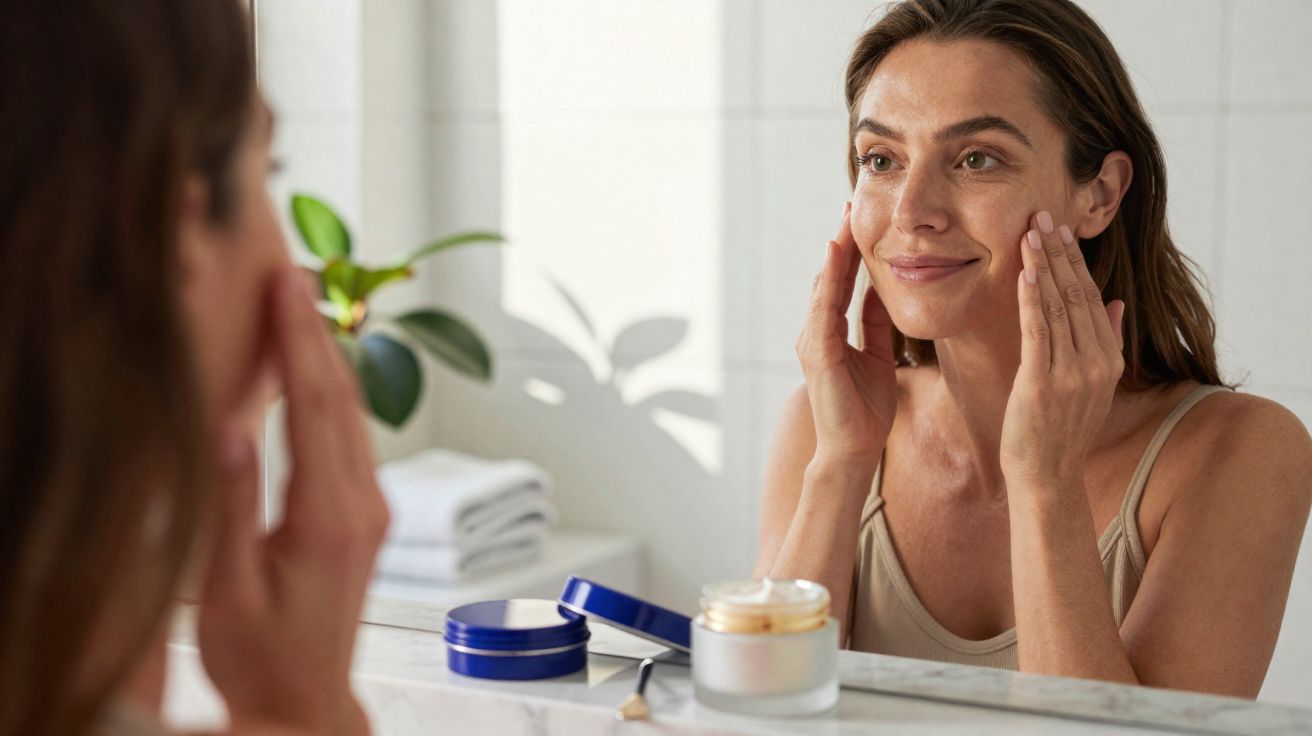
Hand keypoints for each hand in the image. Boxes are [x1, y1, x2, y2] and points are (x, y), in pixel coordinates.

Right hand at [198, 268, 389, 735]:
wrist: (307, 699)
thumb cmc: (262, 655)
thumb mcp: (229, 589)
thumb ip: (233, 507)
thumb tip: (230, 430)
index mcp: (330, 518)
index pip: (315, 407)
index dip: (299, 341)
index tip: (284, 287)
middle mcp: (363, 505)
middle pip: (341, 399)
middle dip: (315, 332)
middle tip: (290, 275)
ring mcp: (372, 509)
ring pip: (353, 414)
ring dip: (327, 357)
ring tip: (301, 305)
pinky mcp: (366, 515)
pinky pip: (352, 437)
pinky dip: (330, 393)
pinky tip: (313, 371)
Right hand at [795, 202, 897, 467]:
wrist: (852, 451)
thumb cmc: (865, 412)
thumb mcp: (879, 358)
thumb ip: (875, 326)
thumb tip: (883, 293)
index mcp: (830, 332)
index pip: (841, 282)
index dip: (851, 251)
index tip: (860, 219)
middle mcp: (816, 331)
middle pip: (829, 276)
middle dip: (841, 240)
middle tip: (851, 202)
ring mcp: (812, 340)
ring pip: (824, 285)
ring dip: (836, 252)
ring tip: (846, 219)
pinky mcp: (817, 351)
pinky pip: (824, 306)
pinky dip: (831, 278)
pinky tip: (839, 254)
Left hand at [1001, 212, 1125, 490]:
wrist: (1046, 477)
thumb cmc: (1060, 430)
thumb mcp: (1090, 385)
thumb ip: (1104, 342)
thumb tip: (1114, 302)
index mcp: (1107, 360)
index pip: (1091, 298)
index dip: (1075, 262)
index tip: (1061, 230)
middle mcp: (1095, 363)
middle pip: (1076, 295)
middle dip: (1058, 253)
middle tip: (1043, 215)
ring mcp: (1071, 374)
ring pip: (1058, 308)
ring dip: (1044, 267)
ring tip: (1031, 232)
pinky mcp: (1041, 383)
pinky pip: (1038, 332)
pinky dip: (1032, 301)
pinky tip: (1027, 274)